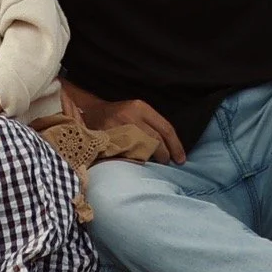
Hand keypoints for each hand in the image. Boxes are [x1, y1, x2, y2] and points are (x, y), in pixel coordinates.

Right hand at [63, 81, 183, 162]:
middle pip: (156, 140)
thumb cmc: (119, 115)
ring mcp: (118, 128)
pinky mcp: (108, 139)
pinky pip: (127, 154)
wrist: (91, 112)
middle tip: (166, 162)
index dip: (176, 146)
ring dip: (151, 159)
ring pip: (143, 148)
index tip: (180, 159)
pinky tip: (138, 163)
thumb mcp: (136, 111)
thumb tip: (172, 147)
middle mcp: (130, 116)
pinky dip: (136, 161)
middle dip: (164, 155)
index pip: (165, 128)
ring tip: (154, 164)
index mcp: (140, 107)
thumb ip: (152, 124)